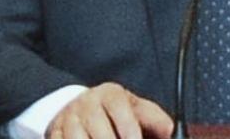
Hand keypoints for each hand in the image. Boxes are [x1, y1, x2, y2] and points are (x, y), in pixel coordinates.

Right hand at [45, 82, 173, 138]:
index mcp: (110, 95)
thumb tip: (175, 132)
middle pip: (99, 130)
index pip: (120, 110)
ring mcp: (68, 119)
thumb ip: (157, 121)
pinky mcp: (54, 133)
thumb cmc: (116, 112)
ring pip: (77, 138)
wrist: (79, 107)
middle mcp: (86, 104)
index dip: (129, 130)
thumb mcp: (137, 110)